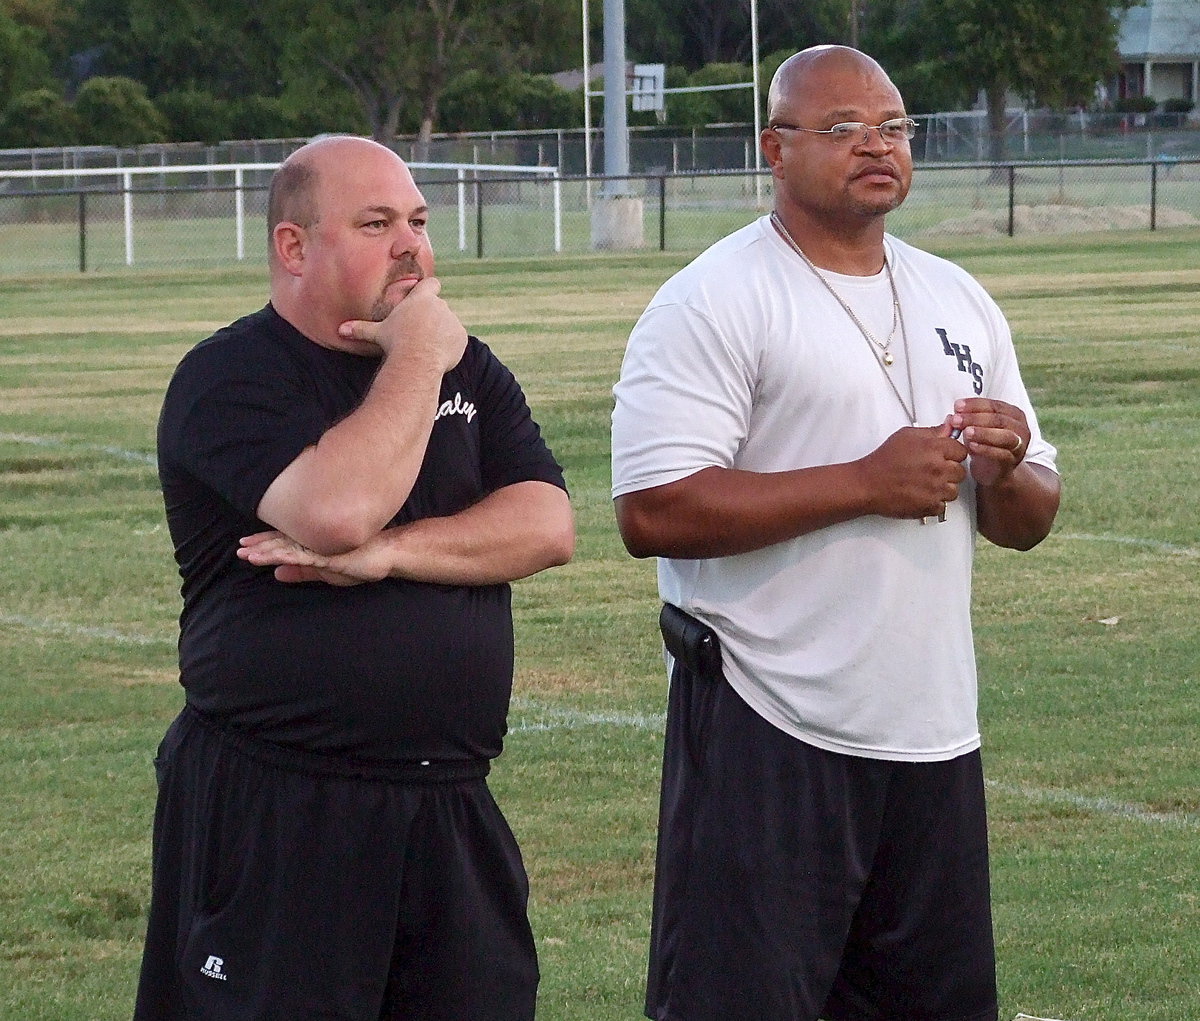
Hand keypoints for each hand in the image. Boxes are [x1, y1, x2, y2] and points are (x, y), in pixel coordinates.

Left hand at [237, 530, 393, 585]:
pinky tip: (271, 558)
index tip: (245, 545)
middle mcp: (314, 541)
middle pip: (281, 542)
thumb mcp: (325, 572)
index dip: (264, 543)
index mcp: (313, 544)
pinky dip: (284, 556)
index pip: (283, 542)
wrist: (386, 556)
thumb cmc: (359, 562)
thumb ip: (302, 572)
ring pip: (287, 548)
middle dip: (259, 545)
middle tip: (239, 547)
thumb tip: (276, 574)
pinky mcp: (328, 555)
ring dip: (266, 551)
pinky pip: (302, 556)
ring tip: (247, 554)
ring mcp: (321, 547)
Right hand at [338, 276, 466, 370]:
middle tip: (420, 333)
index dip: (430, 289)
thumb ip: (362, 329)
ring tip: (427, 348)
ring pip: (448, 325)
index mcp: (421, 299)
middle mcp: (440, 305)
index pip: (431, 284)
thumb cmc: (396, 342)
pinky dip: (451, 346)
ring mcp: (453, 320)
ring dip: (442, 333)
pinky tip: (437, 356)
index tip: (426, 297)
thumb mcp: (378, 334)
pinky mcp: (462, 337)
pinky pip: (457, 340)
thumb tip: (340, 330)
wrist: (417, 359)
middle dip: (433, 318)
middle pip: (439, 307)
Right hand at [857, 423, 967, 519]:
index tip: (945, 456)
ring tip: (926, 484)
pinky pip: (942, 506)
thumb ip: (932, 431)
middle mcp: (939, 469)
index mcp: (935, 449)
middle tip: (933, 471)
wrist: (868, 484)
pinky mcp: (929, 506)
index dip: (952, 454)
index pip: (961, 451)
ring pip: (953, 490)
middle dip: (949, 471)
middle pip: (960, 472)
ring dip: (943, 488)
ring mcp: (936, 489)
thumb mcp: (906, 436)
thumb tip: (948, 426)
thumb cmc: (883, 461)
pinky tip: (922, 495)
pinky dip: (934, 503)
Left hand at [950, 398, 1028, 487]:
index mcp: (1013, 414)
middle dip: (974, 418)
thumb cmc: (986, 444)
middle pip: (998, 419)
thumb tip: (955, 411)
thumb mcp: (977, 427)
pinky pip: (1001, 453)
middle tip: (956, 420)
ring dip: (983, 432)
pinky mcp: (1013, 460)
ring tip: (965, 432)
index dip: (974, 404)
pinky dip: (986, 449)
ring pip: (1004, 435)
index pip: (993, 405)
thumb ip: (968, 418)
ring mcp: (1019, 444)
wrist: (994, 470)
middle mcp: (1019, 427)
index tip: (957, 406)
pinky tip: (971, 446)